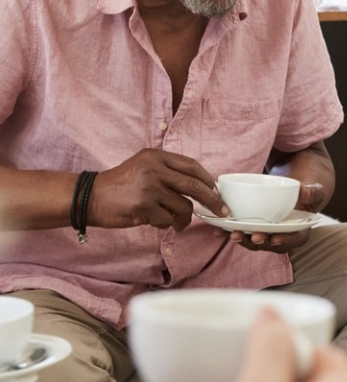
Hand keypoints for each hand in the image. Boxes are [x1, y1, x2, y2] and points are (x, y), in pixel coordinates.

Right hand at [92, 149, 223, 229]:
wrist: (89, 197)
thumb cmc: (120, 185)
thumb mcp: (144, 167)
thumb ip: (169, 172)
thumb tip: (202, 187)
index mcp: (156, 156)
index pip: (192, 166)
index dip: (208, 180)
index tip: (216, 191)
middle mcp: (153, 169)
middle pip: (194, 186)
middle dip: (212, 200)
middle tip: (222, 210)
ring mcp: (148, 187)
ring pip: (182, 206)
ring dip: (184, 218)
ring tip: (176, 221)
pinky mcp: (142, 206)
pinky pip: (167, 220)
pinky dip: (165, 224)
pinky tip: (154, 221)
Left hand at [229, 181, 322, 252]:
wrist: (296, 188)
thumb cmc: (307, 191)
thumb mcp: (315, 190)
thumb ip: (312, 192)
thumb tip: (303, 192)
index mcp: (299, 231)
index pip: (294, 240)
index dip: (284, 241)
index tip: (275, 238)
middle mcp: (282, 236)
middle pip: (270, 244)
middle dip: (259, 242)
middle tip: (252, 236)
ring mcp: (266, 233)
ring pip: (254, 241)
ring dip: (242, 240)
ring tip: (231, 233)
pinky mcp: (253, 227)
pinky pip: (241, 232)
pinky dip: (229, 232)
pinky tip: (217, 230)